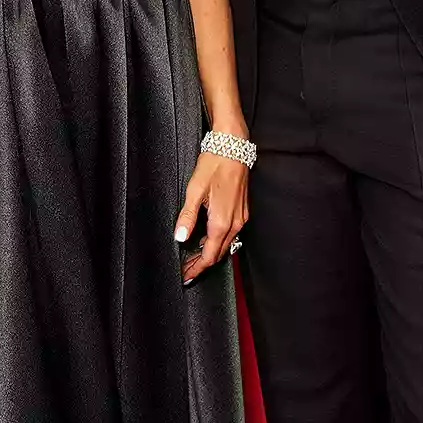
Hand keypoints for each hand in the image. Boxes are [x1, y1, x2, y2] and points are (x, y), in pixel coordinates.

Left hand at [174, 150, 249, 283]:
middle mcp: (235, 223)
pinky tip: (207, 238)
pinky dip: (218, 241)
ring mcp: (241, 218)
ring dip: (210, 252)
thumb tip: (180, 236)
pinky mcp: (242, 211)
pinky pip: (231, 234)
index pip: (209, 255)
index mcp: (222, 222)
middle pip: (218, 253)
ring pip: (225, 245)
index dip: (196, 268)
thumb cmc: (215, 164)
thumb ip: (187, 216)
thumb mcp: (195, 190)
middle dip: (202, 263)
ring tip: (193, 257)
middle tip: (186, 269)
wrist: (233, 147)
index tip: (186, 275)